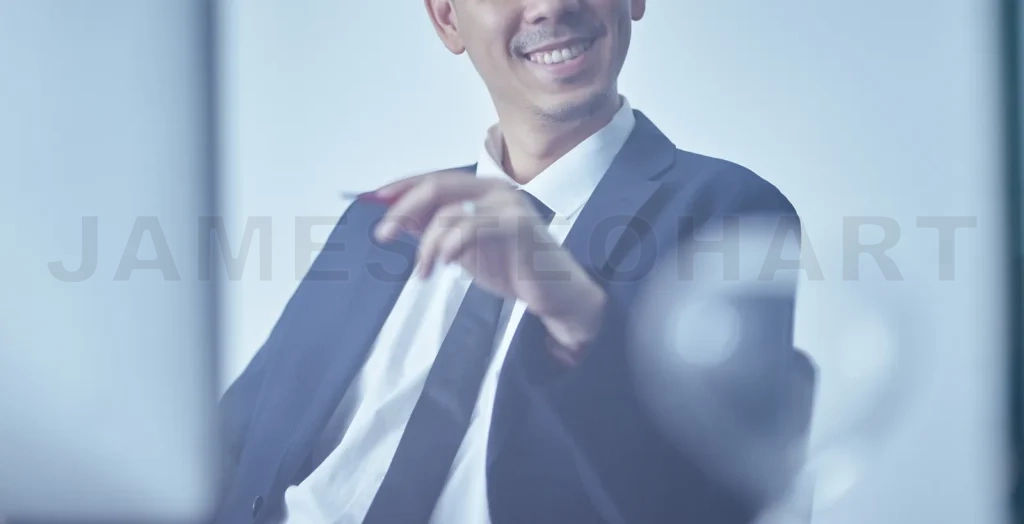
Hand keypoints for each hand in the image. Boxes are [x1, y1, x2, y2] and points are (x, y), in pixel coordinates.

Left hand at [373, 169, 606, 361]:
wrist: (556, 293)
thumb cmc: (514, 269)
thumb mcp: (464, 249)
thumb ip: (436, 231)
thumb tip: (398, 218)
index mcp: (483, 190)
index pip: (434, 179)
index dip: (402, 186)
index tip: (374, 200)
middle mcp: (496, 190)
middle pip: (437, 186)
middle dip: (403, 209)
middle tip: (383, 235)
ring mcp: (508, 205)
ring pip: (449, 213)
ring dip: (426, 246)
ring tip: (422, 272)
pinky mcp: (517, 226)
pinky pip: (470, 229)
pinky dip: (449, 247)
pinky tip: (444, 265)